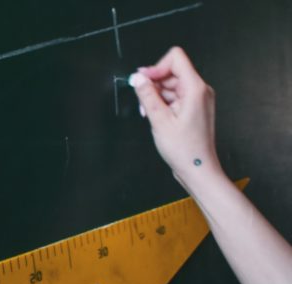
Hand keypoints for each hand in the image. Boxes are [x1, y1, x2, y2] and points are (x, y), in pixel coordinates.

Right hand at [130, 47, 223, 184]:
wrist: (197, 168)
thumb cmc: (185, 149)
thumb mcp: (159, 120)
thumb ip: (147, 96)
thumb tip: (138, 78)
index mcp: (195, 89)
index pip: (176, 58)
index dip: (156, 67)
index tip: (143, 80)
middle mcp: (200, 90)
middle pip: (172, 72)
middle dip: (154, 84)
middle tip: (143, 102)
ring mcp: (198, 99)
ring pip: (172, 85)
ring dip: (156, 96)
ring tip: (149, 113)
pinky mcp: (194, 108)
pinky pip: (176, 97)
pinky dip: (163, 103)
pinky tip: (156, 117)